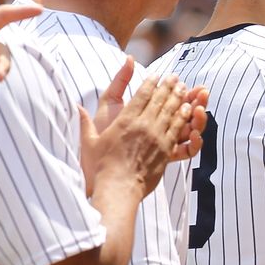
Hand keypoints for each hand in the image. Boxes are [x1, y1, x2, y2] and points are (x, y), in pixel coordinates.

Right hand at [79, 64, 195, 197]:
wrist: (118, 189)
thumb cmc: (101, 168)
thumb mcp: (89, 142)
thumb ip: (85, 123)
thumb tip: (76, 107)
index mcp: (125, 121)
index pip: (141, 96)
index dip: (150, 83)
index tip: (156, 75)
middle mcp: (143, 126)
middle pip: (159, 101)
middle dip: (168, 86)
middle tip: (175, 77)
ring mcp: (157, 138)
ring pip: (171, 112)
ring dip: (179, 98)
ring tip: (184, 88)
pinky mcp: (166, 151)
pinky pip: (178, 130)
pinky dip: (183, 117)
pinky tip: (188, 110)